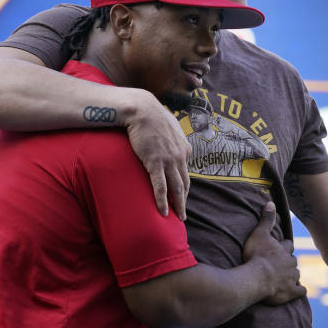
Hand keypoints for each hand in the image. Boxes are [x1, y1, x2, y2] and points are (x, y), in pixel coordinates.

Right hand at [124, 89, 191, 219]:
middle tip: (183, 215)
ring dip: (178, 205)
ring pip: (176, 188)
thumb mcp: (169, 126)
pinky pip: (161, 186)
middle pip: (184, 183)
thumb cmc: (152, 115)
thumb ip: (172, 137)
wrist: (142, 109)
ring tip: (178, 218)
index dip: (183, 186)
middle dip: (184, 200)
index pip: (185, 172)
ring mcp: (169, 160)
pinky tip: (164, 212)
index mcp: (185, 148)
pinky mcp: (155, 162)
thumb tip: (169, 142)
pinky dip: (162, 201)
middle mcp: (181, 156)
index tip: (180, 197)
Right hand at [243, 202, 305, 304]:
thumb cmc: (256, 255)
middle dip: (289, 262)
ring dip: (293, 276)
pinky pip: (301, 291)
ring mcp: (292, 278)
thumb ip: (266, 219)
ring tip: (286, 278)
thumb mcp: (259, 234)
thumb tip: (271, 202)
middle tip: (282, 264)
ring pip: (297, 275)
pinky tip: (297, 292)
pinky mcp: (292, 291)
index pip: (288, 245)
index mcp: (283, 250)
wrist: (258, 278)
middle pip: (293, 261)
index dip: (284, 246)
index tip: (281, 248)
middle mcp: (290, 263)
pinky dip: (299, 291)